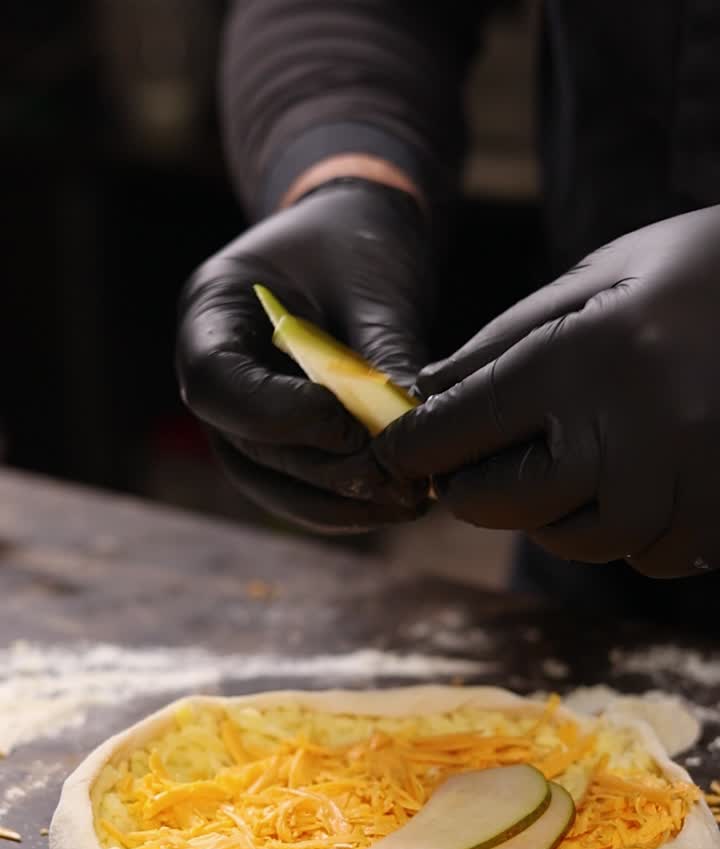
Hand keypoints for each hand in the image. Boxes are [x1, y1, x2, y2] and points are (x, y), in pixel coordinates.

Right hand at [176, 179, 430, 533]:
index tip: (352, 430)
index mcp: (211, 312)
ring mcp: (235, 417)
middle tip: (399, 483)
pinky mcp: (273, 444)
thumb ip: (383, 352)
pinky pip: (297, 488)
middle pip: (247, 446)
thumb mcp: (372, 283)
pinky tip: (400, 502)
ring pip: (269, 483)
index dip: (279, 416)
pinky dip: (345, 503)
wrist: (354, 237)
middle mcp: (210, 375)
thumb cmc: (357, 243)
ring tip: (408, 502)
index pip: (217, 384)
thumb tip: (411, 430)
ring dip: (338, 504)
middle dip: (325, 472)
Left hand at [375, 207, 719, 575]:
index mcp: (586, 356)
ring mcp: (685, 482)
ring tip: (568, 467)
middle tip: (470, 471)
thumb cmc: (703, 267)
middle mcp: (632, 429)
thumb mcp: (601, 275)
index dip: (415, 448)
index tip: (397, 454)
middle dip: (475, 490)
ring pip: (578, 541)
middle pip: (507, 504)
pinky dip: (629, 531)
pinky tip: (639, 482)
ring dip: (553, 516)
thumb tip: (429, 392)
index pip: (461, 428)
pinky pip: (649, 555)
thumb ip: (508, 338)